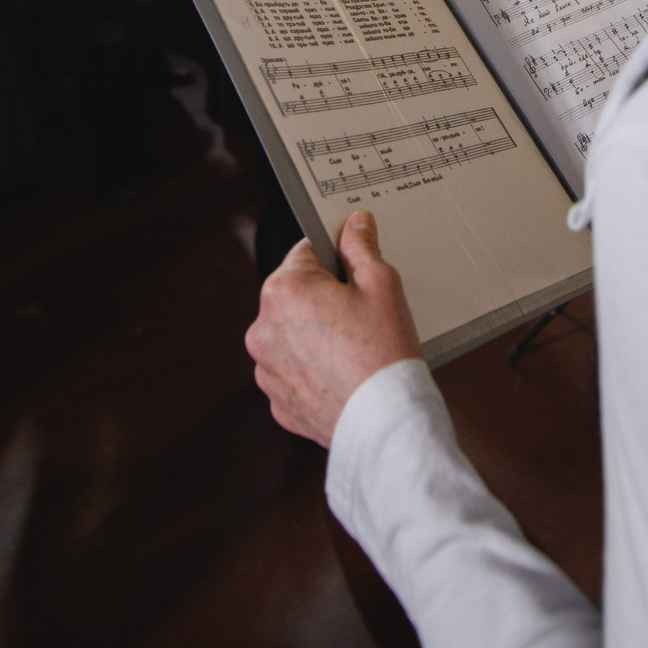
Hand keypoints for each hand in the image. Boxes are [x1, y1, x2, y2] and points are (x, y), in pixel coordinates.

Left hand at [246, 212, 421, 446]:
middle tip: (360, 316)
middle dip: (323, 300)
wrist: (385, 422)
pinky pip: (293, 373)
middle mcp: (263, 328)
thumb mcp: (382, 284)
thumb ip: (361, 247)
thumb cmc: (384, 353)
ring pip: (291, 336)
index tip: (353, 275)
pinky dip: (312, 371)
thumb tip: (354, 224)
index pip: (305, 252)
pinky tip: (342, 375)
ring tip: (353, 350)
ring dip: (314, 336)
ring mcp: (266, 369)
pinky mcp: (277, 401)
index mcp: (283, 290)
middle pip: (294, 295)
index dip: (335, 259)